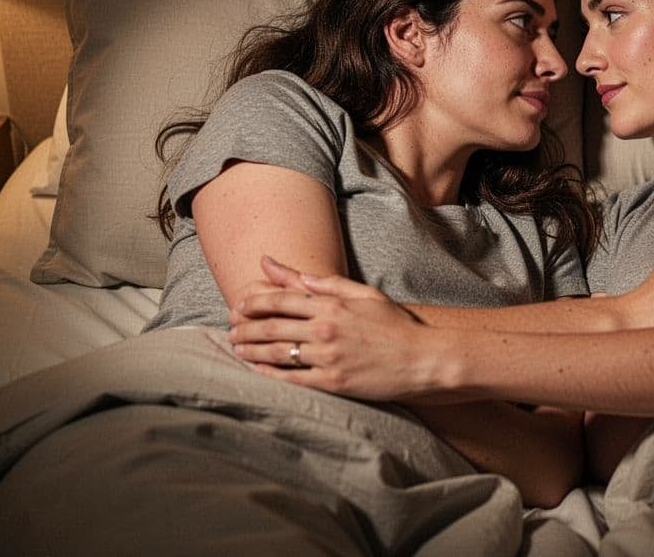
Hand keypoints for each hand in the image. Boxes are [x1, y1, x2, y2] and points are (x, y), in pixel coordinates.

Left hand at [228, 257, 442, 399]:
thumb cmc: (395, 325)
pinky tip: (257, 371)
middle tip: (230, 328)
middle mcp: (326, 329)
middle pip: (272, 326)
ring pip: (277, 353)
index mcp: (333, 304)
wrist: (423, 359)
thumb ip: (326, 282)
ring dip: (252, 350)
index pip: (282, 299)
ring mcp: (328, 357)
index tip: (239, 305)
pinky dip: (270, 374)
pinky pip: (292, 379)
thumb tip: (293, 270)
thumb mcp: (364, 294)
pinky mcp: (333, 382)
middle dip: (245, 327)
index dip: (255, 302)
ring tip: (237, 348)